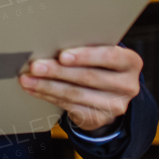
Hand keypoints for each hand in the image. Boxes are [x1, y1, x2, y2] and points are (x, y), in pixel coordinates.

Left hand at [18, 46, 141, 131]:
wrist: (109, 93)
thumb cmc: (99, 63)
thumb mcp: (100, 52)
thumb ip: (86, 45)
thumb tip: (51, 39)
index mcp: (130, 62)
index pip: (110, 57)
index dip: (85, 56)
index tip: (62, 55)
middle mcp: (128, 85)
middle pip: (88, 77)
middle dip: (58, 71)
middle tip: (35, 66)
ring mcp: (115, 105)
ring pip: (76, 94)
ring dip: (47, 86)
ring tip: (27, 79)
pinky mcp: (99, 118)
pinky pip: (70, 107)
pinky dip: (48, 96)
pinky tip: (34, 89)